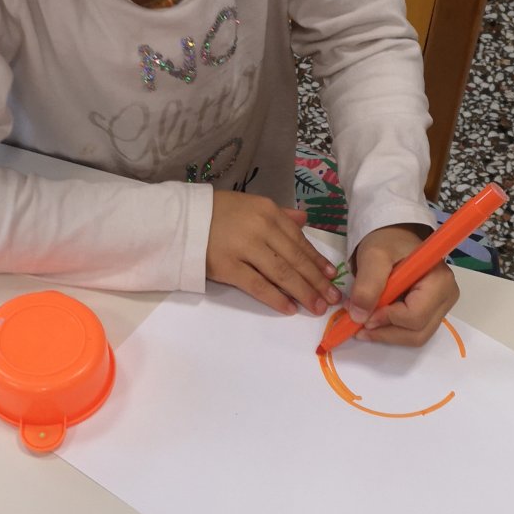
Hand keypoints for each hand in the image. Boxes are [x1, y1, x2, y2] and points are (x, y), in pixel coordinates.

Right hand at [205, 192, 342, 315]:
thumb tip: (304, 220)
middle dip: (316, 281)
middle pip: (295, 259)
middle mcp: (260, 228)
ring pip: (281, 273)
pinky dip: (276, 298)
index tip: (332, 277)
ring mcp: (244, 248)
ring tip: (317, 307)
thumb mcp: (251, 205)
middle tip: (332, 299)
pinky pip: (258, 285)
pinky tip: (290, 308)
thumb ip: (279, 215)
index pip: (299, 240)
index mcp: (268, 211)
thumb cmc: (217, 213)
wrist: (181, 220)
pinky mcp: (228, 267)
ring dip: (303, 292)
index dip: (317, 260)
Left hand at [349, 224, 458, 346]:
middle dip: (386, 332)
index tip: (363, 314)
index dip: (387, 319)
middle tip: (359, 323)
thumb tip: (359, 317)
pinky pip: (412, 333)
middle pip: (418, 332)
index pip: (416, 316)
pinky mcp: (431, 314)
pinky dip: (391, 332)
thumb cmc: (387, 242)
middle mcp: (446, 297)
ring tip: (363, 323)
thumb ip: (366, 285)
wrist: (393, 239)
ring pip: (415, 337)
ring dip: (387, 335)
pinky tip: (374, 321)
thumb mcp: (373, 256)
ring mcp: (440, 307)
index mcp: (439, 280)